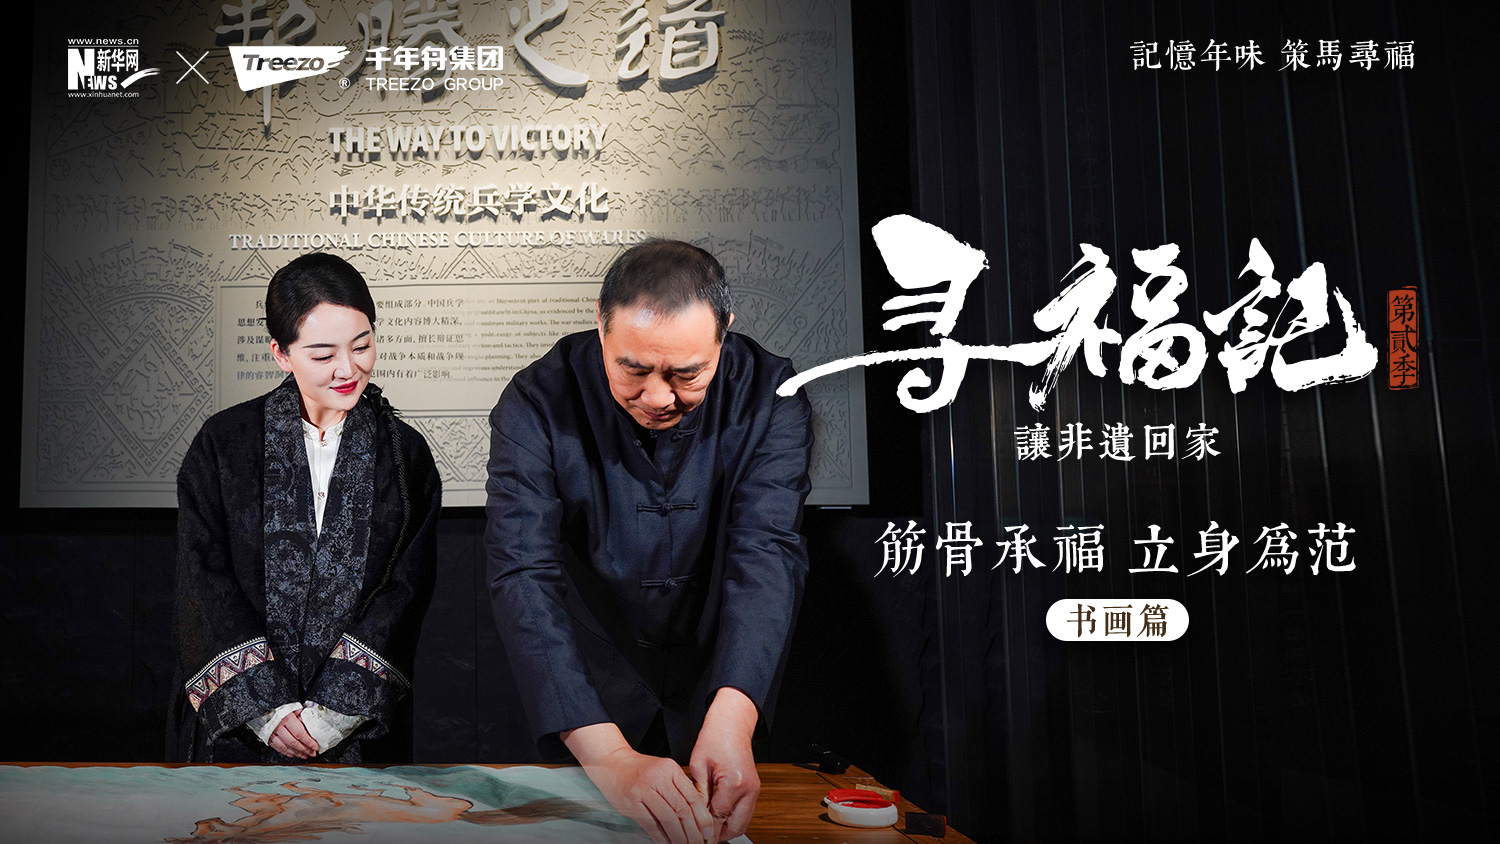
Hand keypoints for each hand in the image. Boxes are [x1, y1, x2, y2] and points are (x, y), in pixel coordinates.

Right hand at [268, 709, 317, 758]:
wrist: (267, 706)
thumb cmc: (283, 707)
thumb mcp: (295, 709)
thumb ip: (303, 717)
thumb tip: (313, 727)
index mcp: (287, 718)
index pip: (300, 734)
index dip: (309, 742)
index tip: (316, 747)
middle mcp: (278, 727)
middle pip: (293, 742)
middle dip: (304, 749)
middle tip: (312, 753)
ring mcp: (272, 733)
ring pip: (285, 747)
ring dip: (296, 753)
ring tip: (304, 755)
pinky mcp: (268, 737)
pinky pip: (277, 747)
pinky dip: (286, 752)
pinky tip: (292, 754)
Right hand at [564, 723, 714, 843]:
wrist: (610, 762)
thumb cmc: (638, 769)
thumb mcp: (662, 770)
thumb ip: (677, 788)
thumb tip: (697, 815)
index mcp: (670, 769)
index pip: (693, 797)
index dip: (703, 817)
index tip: (708, 831)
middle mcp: (659, 778)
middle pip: (682, 809)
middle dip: (693, 831)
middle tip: (699, 843)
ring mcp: (644, 790)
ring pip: (669, 818)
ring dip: (679, 837)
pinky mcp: (632, 803)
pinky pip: (651, 824)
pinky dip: (661, 837)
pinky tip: (668, 843)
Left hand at [689, 688, 760, 840]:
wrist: (732, 723)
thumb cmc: (715, 737)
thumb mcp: (698, 766)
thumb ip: (698, 794)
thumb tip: (694, 816)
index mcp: (734, 783)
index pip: (717, 818)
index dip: (703, 829)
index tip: (691, 836)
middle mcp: (748, 789)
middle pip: (736, 827)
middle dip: (717, 836)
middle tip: (700, 839)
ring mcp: (754, 790)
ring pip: (742, 823)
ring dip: (726, 829)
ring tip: (706, 831)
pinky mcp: (754, 789)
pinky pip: (745, 813)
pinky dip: (732, 820)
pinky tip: (716, 819)